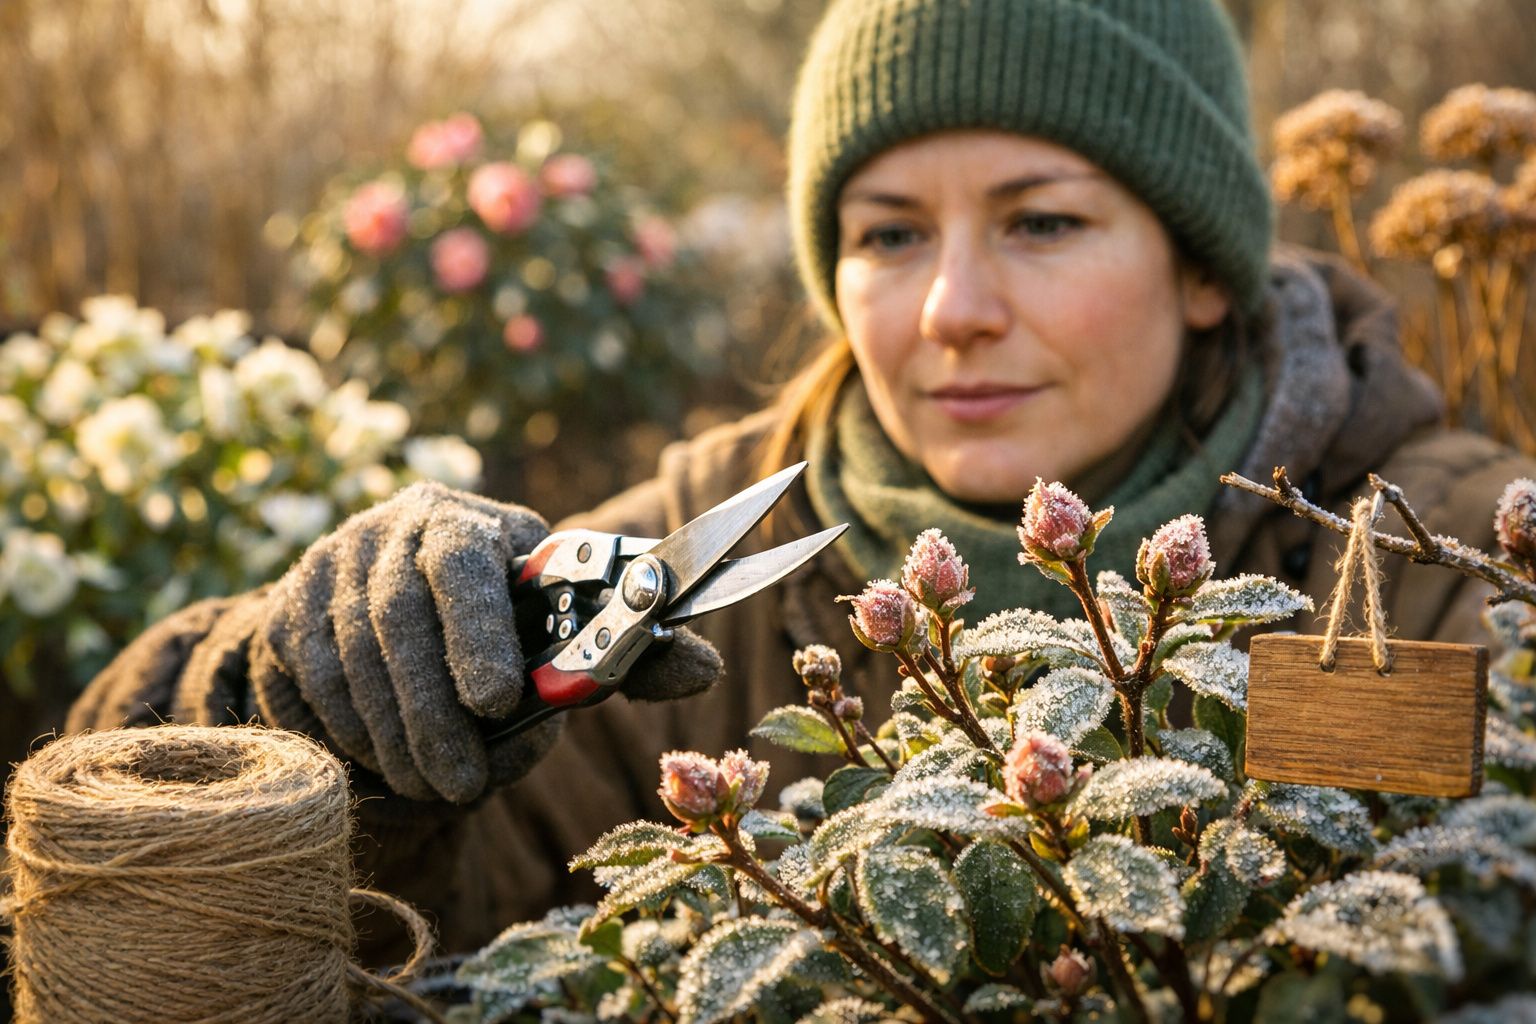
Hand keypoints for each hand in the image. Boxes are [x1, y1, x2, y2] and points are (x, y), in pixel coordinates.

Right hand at [251, 482, 721, 803]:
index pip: (461, 560)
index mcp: (467, 522)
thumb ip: (625, 650)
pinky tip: (384, 765)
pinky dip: (347, 732)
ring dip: (393, 734)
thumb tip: (707, 670)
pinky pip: (309, 681)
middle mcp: (390, 532)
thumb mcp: (559, 624)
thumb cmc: (499, 620)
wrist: (388, 601)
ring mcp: (329, 568)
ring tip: (436, 787)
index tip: (499, 702)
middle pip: (397, 617)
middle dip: (433, 712)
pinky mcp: (286, 612)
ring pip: (349, 658)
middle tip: (465, 784)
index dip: (477, 631)